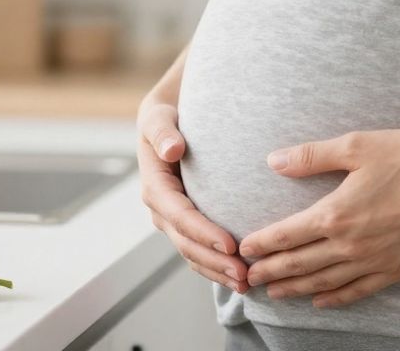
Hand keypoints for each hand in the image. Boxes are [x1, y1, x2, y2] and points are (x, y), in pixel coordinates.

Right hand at [136, 96, 248, 292]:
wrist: (166, 120)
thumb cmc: (165, 116)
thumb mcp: (158, 116)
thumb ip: (162, 131)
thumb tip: (172, 150)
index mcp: (154, 186)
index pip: (179, 214)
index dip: (202, 231)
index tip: (229, 244)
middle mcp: (161, 208)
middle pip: (186, 242)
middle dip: (214, 261)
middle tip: (244, 274)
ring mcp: (172, 220)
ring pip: (192, 253)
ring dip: (216, 271)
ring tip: (245, 284)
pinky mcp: (185, 224)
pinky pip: (198, 251)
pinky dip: (215, 267)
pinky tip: (238, 278)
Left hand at [239, 129, 399, 307]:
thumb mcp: (357, 147)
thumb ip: (312, 156)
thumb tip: (274, 161)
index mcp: (336, 213)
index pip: (286, 235)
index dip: (262, 244)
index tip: (243, 250)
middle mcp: (350, 245)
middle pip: (299, 263)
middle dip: (270, 271)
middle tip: (247, 279)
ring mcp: (374, 261)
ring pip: (324, 282)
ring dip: (294, 288)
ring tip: (274, 292)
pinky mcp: (397, 270)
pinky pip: (358, 291)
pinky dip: (334, 298)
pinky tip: (320, 301)